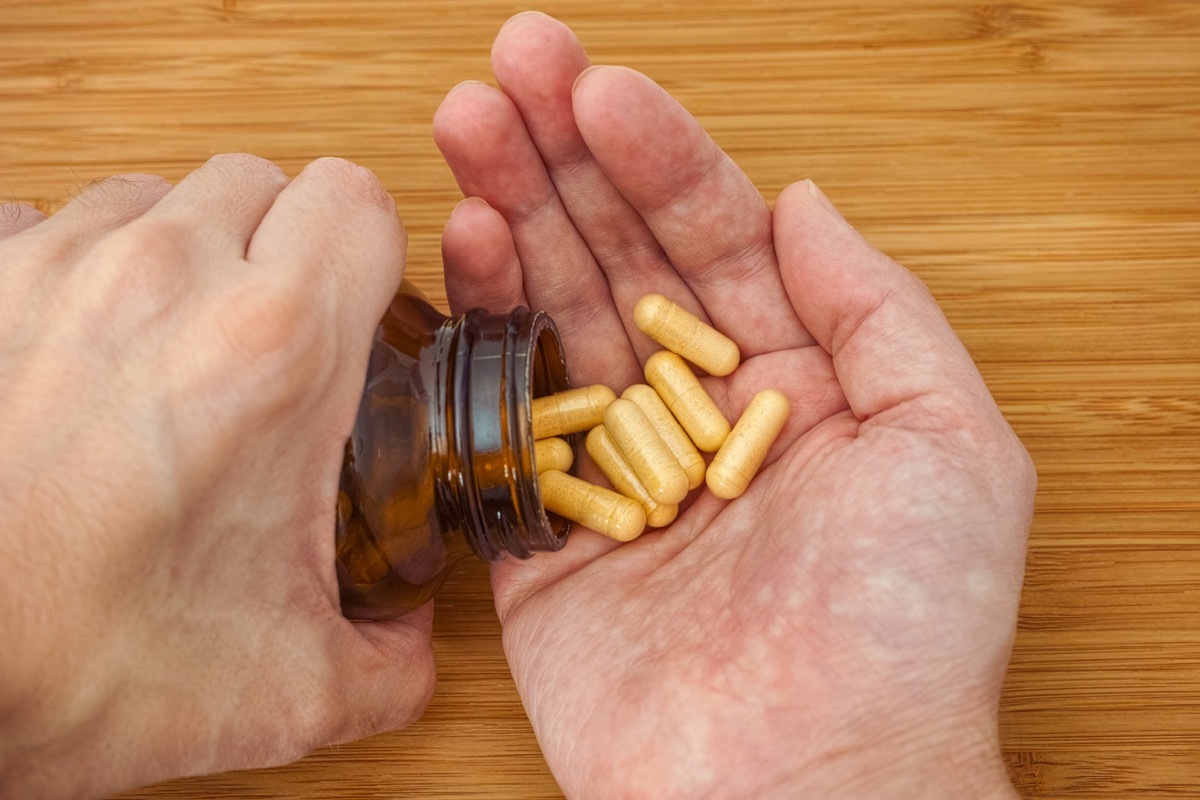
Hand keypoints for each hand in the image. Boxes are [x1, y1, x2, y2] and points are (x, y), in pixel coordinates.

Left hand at [0, 155, 433, 798]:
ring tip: (172, 351)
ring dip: (182, 257)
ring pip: (155, 198)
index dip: (371, 256)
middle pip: (261, 183)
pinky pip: (46, 226)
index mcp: (272, 347)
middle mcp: (162, 280)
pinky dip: (80, 271)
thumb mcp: (287, 686)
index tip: (360, 316)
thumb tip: (410, 634)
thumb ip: (390, 658)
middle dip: (281, 248)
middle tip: (271, 341)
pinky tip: (83, 351)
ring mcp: (54, 269)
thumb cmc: (71, 664)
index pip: (357, 202)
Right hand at [435, 13, 1034, 798]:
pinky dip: (480, 332)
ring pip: (554, 316)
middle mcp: (700, 416)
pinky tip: (461, 250)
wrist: (809, 789)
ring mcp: (616, 469)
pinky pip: (503, 418)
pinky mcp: (545, 536)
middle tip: (506, 69)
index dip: (661, 157)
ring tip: (465, 129)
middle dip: (564, 160)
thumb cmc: (906, 631)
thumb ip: (876, 309)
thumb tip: (805, 204)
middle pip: (620, 258)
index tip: (603, 87)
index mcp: (797, 385)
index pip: (717, 240)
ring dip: (511, 217)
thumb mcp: (951, 441)